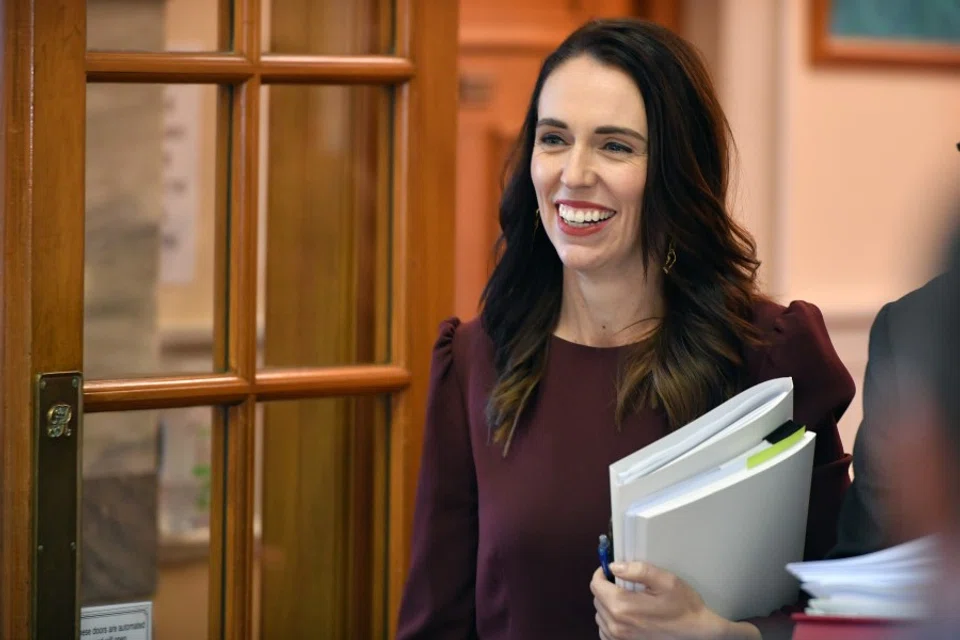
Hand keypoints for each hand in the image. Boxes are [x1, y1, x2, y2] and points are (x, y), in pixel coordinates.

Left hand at [590, 562, 760, 639]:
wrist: (697, 634)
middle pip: (597, 599)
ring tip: (628, 600)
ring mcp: (619, 638)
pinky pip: (606, 631)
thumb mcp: (666, 581)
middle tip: (624, 584)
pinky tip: (627, 616)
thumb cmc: (684, 607)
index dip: (602, 573)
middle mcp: (616, 625)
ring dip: (608, 605)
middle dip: (607, 588)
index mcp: (623, 606)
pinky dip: (611, 621)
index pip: (596, 585)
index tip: (611, 570)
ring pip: (600, 615)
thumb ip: (638, 571)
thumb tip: (615, 566)